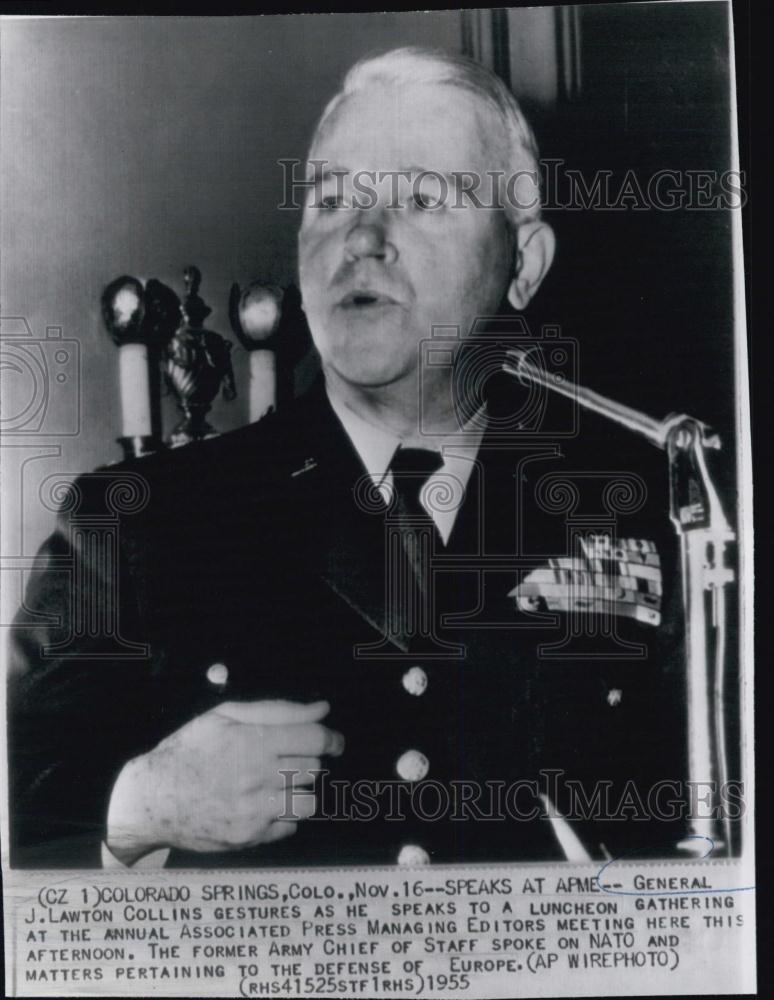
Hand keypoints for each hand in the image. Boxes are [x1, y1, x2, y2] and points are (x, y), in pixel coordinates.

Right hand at [106, 699, 342, 863]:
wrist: (151, 799)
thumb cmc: (188, 750)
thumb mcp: (224, 716)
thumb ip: (277, 710)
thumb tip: (322, 709)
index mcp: (252, 742)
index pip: (315, 740)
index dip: (330, 738)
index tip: (333, 741)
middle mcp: (257, 778)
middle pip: (313, 769)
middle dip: (306, 761)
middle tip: (286, 760)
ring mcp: (254, 812)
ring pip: (309, 801)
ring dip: (299, 790)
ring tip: (278, 784)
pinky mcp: (249, 838)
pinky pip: (289, 827)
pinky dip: (283, 816)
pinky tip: (262, 805)